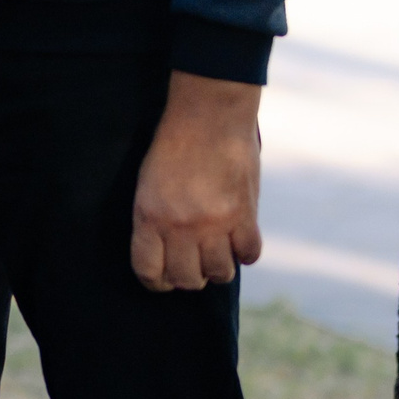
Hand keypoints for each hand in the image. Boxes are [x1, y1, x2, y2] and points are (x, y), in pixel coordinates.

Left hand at [130, 71, 263, 291]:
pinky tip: (239, 242)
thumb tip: (168, 251)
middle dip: (188, 278)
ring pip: (219, 273)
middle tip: (191, 266)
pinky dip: (245, 254)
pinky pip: (249, 255)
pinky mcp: (245, 215)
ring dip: (217, 269)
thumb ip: (157, 218)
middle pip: (187, 279)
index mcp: (149, 216)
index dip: (155, 281)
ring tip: (215, 256)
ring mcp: (216, 223)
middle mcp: (181, 226)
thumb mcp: (148, 183)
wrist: (208, 117)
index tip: (162, 279)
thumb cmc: (172, 146)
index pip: (149, 271)